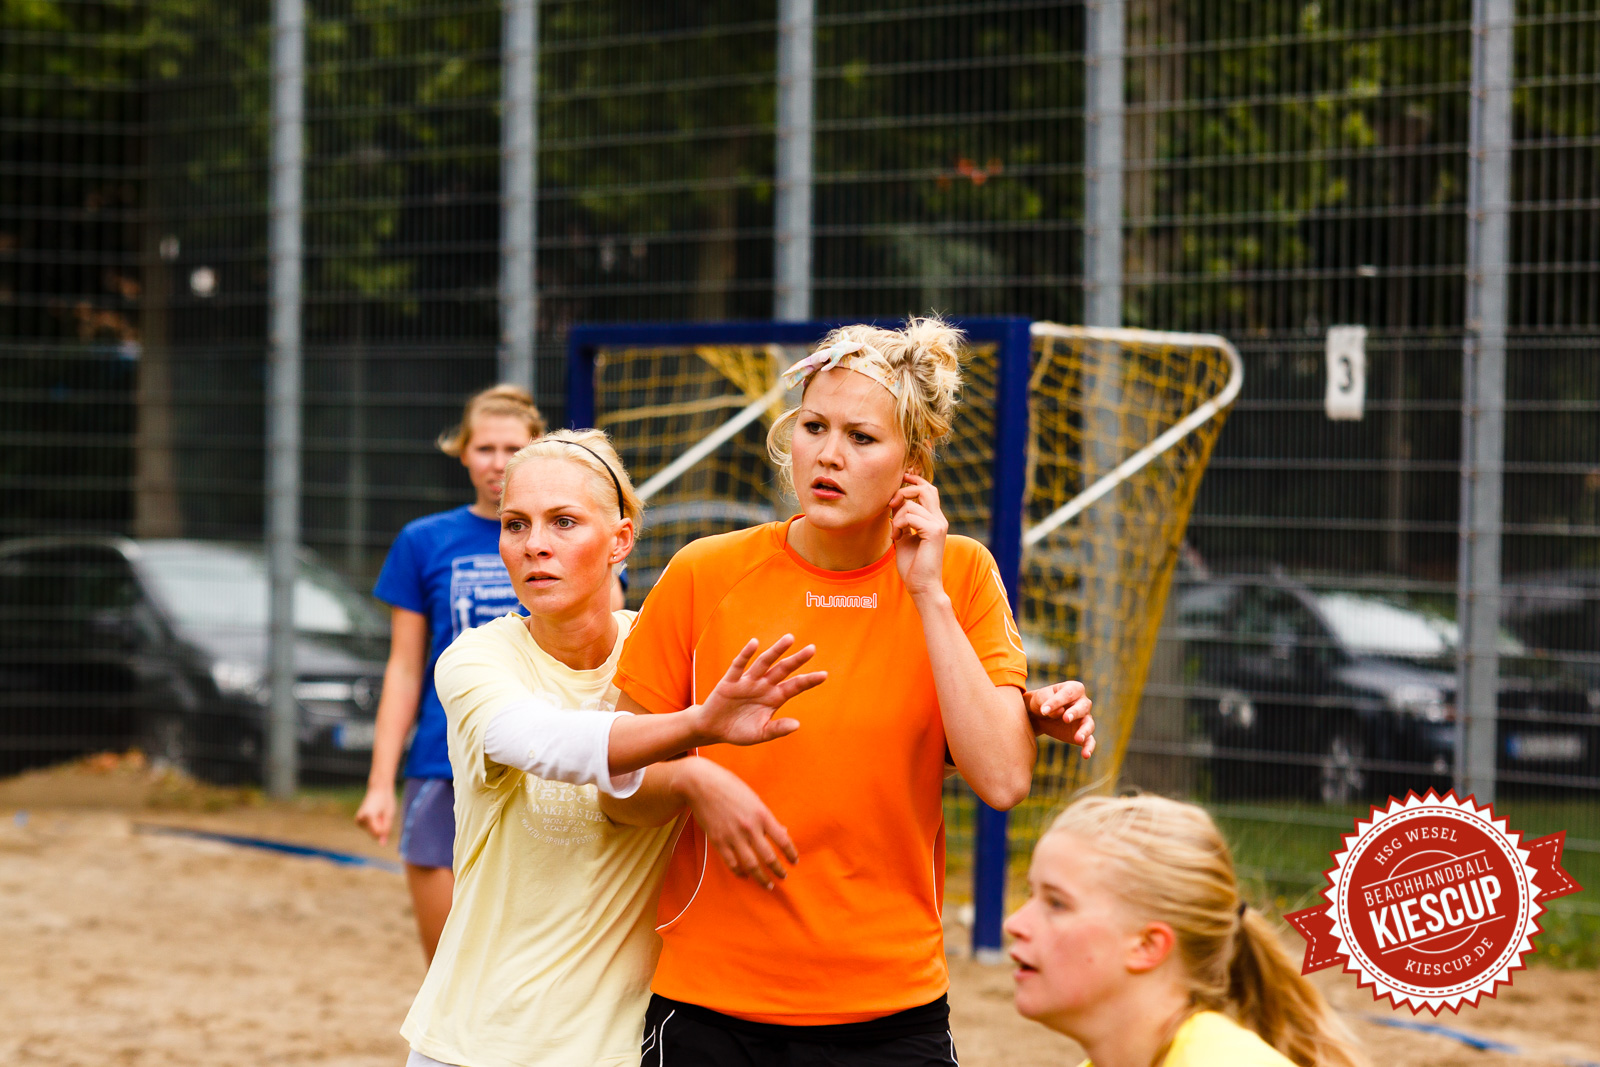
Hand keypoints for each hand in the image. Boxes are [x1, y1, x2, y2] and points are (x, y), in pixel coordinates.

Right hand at [354, 784, 397, 843]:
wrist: (378, 789)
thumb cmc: (386, 800)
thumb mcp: (389, 815)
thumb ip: (386, 830)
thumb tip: (382, 844)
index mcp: (368, 816)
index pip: (378, 833)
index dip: (385, 828)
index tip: (385, 817)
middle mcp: (360, 819)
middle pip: (375, 834)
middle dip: (381, 827)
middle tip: (382, 814)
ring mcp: (358, 820)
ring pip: (372, 833)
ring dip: (378, 826)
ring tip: (379, 813)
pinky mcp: (358, 821)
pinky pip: (370, 829)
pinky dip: (374, 824)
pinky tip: (375, 814)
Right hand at [679, 759, 797, 889]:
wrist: (701, 785)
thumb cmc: (730, 788)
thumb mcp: (754, 799)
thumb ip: (767, 818)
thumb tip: (782, 832)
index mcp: (761, 815)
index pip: (783, 840)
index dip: (791, 854)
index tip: (794, 861)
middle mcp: (749, 828)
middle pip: (768, 857)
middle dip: (778, 870)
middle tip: (783, 877)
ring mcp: (733, 836)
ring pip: (751, 865)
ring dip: (762, 878)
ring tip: (768, 884)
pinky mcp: (718, 842)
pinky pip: (732, 864)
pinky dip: (740, 873)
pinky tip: (746, 876)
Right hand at [691, 634, 824, 746]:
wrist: (713, 729)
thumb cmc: (739, 731)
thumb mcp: (760, 734)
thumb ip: (777, 729)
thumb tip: (797, 725)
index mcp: (774, 698)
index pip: (795, 687)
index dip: (809, 681)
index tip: (824, 675)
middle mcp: (764, 686)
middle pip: (783, 669)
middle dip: (797, 660)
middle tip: (812, 649)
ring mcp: (748, 681)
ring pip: (764, 663)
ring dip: (776, 651)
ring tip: (790, 639)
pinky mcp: (730, 681)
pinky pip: (739, 665)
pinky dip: (746, 654)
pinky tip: (755, 644)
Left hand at [890, 474, 948, 600]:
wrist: (922, 586)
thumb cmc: (912, 565)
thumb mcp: (904, 537)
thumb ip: (903, 520)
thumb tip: (895, 504)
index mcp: (934, 519)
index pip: (928, 490)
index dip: (914, 481)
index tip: (902, 477)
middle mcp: (939, 520)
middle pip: (925, 489)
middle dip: (904, 491)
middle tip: (891, 506)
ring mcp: (938, 525)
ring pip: (912, 504)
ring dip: (896, 517)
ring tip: (895, 533)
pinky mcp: (934, 532)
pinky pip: (910, 516)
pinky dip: (898, 524)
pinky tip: (896, 538)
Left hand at [1027, 680, 1095, 757]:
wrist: (1038, 716)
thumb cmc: (1040, 702)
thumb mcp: (1039, 698)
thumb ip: (1048, 702)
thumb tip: (1059, 713)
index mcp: (1073, 689)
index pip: (1068, 694)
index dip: (1057, 701)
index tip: (1044, 710)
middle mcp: (1083, 703)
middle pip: (1083, 707)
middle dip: (1075, 713)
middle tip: (1065, 718)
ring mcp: (1084, 719)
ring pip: (1089, 724)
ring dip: (1085, 731)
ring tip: (1078, 738)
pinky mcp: (1083, 734)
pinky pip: (1090, 741)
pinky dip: (1089, 747)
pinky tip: (1085, 755)